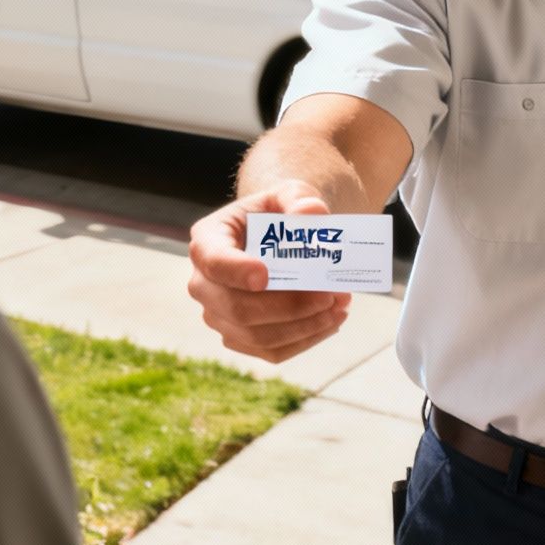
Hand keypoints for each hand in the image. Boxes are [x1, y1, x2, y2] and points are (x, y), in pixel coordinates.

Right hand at [187, 179, 351, 362]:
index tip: (265, 276)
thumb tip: (312, 213)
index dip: (236, 271)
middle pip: (236, 308)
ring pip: (256, 336)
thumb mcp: (290, 192)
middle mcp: (203, 283)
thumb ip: (299, 197)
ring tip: (340, 306)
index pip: (213, 260)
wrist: (277, 238)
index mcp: (208, 240)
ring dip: (303, 326)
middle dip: (288, 306)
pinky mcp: (239, 338)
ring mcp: (218, 315)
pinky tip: (330, 321)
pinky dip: (304, 340)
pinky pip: (270, 352)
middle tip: (330, 295)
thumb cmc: (279, 213)